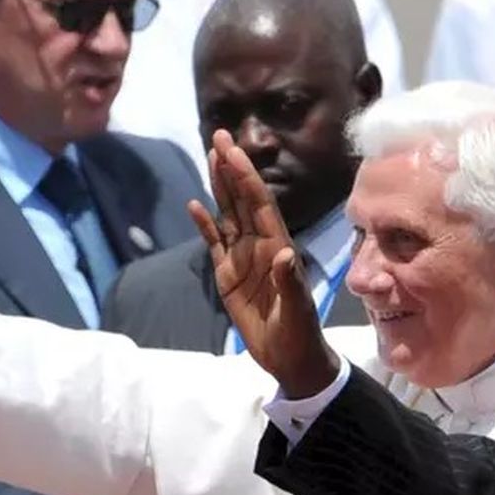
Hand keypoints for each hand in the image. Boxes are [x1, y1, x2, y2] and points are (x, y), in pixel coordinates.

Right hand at [188, 130, 337, 397]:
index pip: (259, 204)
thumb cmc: (300, 334)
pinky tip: (195, 205)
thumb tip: (283, 253)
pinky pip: (215, 243)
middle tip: (220, 135)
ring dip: (219, 187)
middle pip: (242, 199)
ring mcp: (242, 259)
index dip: (246, 176)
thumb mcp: (296, 310)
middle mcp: (259, 245)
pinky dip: (205, 224)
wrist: (291, 358)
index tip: (233, 150)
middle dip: (231, 168)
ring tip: (210, 157)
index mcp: (277, 246)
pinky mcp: (228, 276)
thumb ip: (288, 281)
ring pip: (228, 214)